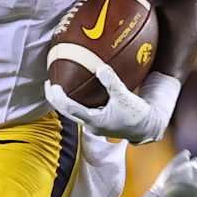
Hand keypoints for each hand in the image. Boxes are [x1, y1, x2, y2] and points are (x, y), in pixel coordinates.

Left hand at [44, 66, 179, 144]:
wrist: (147, 129)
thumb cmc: (137, 115)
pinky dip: (76, 101)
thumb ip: (112, 83)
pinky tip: (77, 91)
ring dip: (63, 101)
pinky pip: (81, 110)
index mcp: (94, 121)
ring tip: (57, 87)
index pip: (69, 109)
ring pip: (72, 112)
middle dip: (55, 99)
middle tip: (48, 84)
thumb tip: (100, 68)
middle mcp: (91, 125)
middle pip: (66, 112)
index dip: (57, 97)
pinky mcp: (98, 122)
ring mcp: (94, 125)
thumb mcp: (126, 97)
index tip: (51, 85)